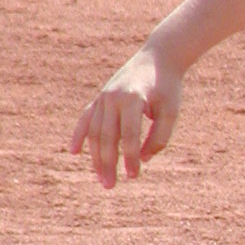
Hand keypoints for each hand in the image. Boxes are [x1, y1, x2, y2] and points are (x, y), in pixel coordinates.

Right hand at [68, 44, 182, 188]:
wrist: (158, 57)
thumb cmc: (168, 87)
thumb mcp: (171, 112)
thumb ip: (159, 137)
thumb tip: (142, 159)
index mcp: (132, 99)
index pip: (128, 136)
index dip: (129, 158)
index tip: (134, 176)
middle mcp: (112, 98)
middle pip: (106, 137)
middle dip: (107, 163)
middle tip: (110, 186)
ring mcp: (103, 97)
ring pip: (94, 131)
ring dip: (95, 157)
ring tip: (102, 179)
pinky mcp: (100, 97)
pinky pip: (86, 118)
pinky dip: (79, 135)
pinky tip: (74, 152)